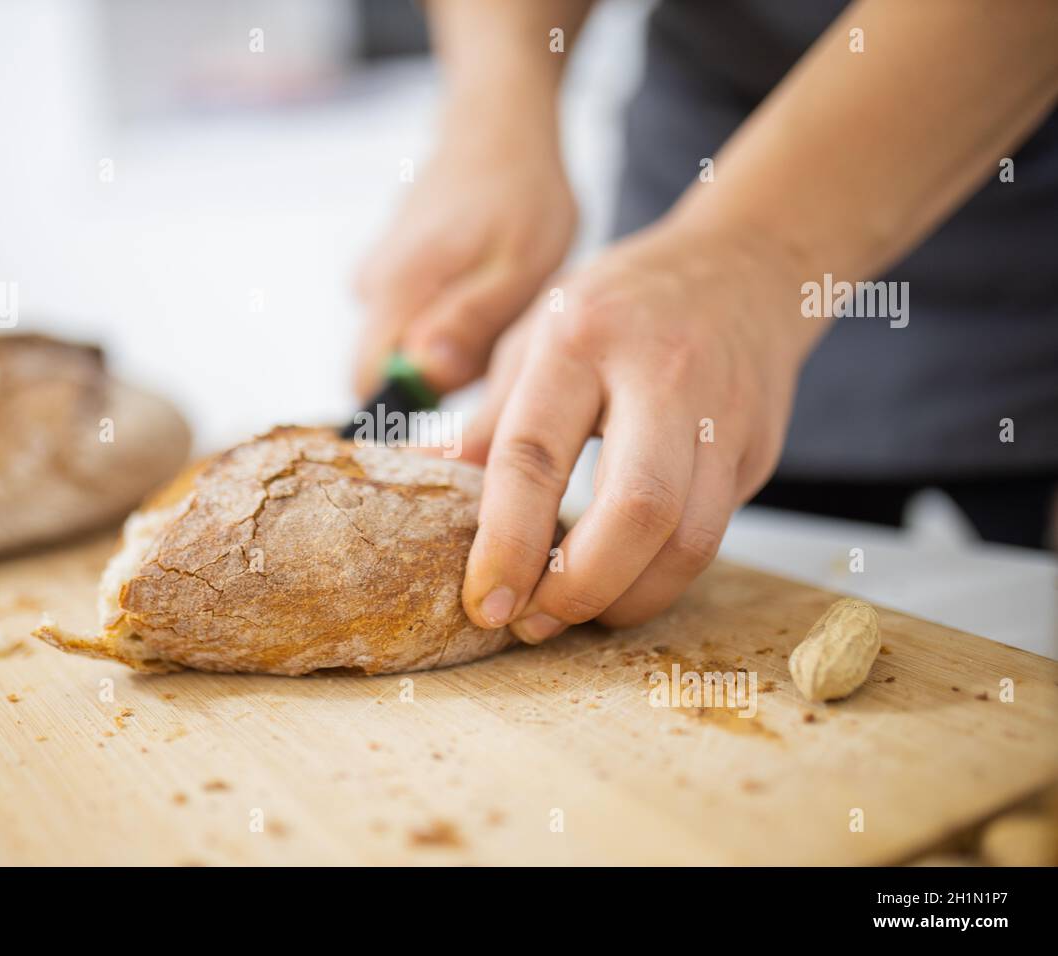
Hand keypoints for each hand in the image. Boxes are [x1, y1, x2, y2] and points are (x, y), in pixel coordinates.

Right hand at [353, 101, 576, 396]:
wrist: (502, 124)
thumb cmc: (521, 195)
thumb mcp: (518, 267)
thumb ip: (471, 325)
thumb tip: (425, 377)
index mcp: (396, 290)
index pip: (366, 386)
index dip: (407, 411)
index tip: (460, 408)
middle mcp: (372, 286)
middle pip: (387, 370)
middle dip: (440, 377)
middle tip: (500, 345)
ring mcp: (378, 275)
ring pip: (406, 345)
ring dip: (452, 346)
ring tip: (501, 307)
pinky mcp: (394, 268)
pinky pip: (414, 318)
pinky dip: (451, 319)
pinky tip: (488, 290)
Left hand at [459, 221, 818, 639]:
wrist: (742, 267)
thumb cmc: (620, 307)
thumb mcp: (537, 337)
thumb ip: (488, 418)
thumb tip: (429, 486)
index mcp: (581, 339)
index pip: (536, 455)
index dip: (507, 541)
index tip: (485, 601)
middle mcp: (660, 375)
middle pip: (636, 508)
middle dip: (580, 587)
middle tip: (533, 622)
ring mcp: (721, 416)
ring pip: (688, 540)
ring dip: (625, 599)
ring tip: (573, 614)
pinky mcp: (757, 452)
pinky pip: (710, 537)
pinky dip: (660, 579)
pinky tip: (618, 585)